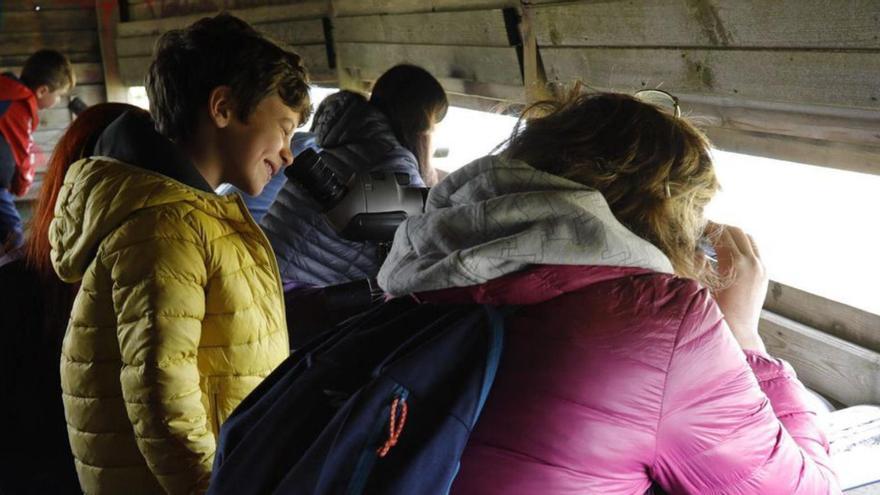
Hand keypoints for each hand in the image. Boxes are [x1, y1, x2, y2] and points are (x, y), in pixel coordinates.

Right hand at [710, 223, 767, 352]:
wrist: (738, 333)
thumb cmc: (715, 312)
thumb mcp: (700, 286)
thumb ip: (698, 264)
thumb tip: (698, 250)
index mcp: (735, 264)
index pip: (720, 234)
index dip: (706, 228)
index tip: (695, 227)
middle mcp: (752, 263)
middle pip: (736, 232)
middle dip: (720, 229)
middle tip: (704, 231)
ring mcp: (761, 268)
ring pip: (748, 239)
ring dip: (732, 236)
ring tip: (716, 240)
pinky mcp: (764, 275)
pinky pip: (754, 251)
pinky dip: (742, 246)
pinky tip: (728, 254)